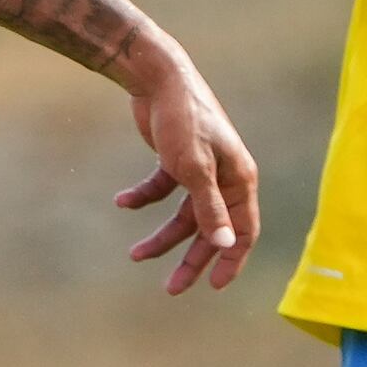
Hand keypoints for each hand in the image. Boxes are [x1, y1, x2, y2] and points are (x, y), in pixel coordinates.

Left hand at [107, 44, 261, 296]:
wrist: (156, 77)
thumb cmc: (182, 120)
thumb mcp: (193, 168)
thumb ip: (208, 208)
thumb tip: (225, 243)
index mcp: (239, 180)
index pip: (244, 230)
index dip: (230, 260)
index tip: (213, 286)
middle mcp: (224, 177)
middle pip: (210, 230)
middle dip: (191, 259)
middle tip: (171, 288)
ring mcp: (199, 169)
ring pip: (183, 215)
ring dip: (161, 236)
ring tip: (135, 255)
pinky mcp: (175, 160)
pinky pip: (161, 190)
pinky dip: (142, 198)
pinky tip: (121, 201)